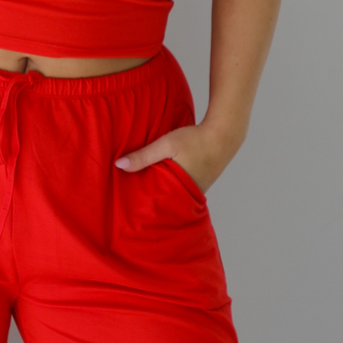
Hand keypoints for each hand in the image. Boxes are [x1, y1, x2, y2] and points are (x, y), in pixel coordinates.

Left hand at [114, 123, 234, 195]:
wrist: (224, 135)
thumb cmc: (195, 140)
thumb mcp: (166, 144)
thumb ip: (143, 155)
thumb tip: (119, 165)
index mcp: (179, 191)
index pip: (156, 205)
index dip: (141, 206)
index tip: (125, 208)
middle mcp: (189, 195)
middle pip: (163, 202)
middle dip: (148, 202)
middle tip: (128, 204)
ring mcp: (195, 191)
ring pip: (171, 196)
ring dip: (159, 193)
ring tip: (139, 194)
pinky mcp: (198, 184)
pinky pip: (179, 190)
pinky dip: (169, 187)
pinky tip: (158, 182)